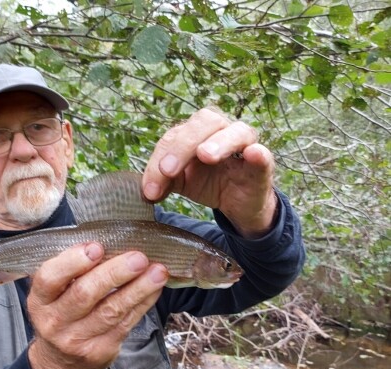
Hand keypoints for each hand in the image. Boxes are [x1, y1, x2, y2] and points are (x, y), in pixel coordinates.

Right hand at [27, 243, 168, 368]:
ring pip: (111, 310)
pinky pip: (126, 323)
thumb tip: (109, 242)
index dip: (73, 262)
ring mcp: (77, 339)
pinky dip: (143, 303)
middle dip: (114, 273)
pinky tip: (154, 288)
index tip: (97, 247)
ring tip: (157, 271)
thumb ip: (71, 270)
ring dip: (138, 288)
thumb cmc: (61, 313)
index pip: (50, 278)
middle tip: (138, 257)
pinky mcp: (101, 350)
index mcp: (40, 299)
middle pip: (85, 294)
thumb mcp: (53, 293)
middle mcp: (54, 321)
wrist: (60, 363)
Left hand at [142, 107, 277, 238]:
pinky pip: (263, 154)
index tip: (150, 189)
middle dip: (182, 146)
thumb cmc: (208, 183)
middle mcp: (222, 131)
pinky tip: (253, 153)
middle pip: (203, 122)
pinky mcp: (263, 165)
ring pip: (235, 131)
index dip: (158, 161)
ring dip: (218, 142)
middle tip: (168, 170)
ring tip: (205, 155)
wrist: (237, 204)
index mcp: (197, 132)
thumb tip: (147, 191)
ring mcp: (245, 145)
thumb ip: (162, 180)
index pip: (174, 136)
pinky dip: (258, 153)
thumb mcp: (180, 181)